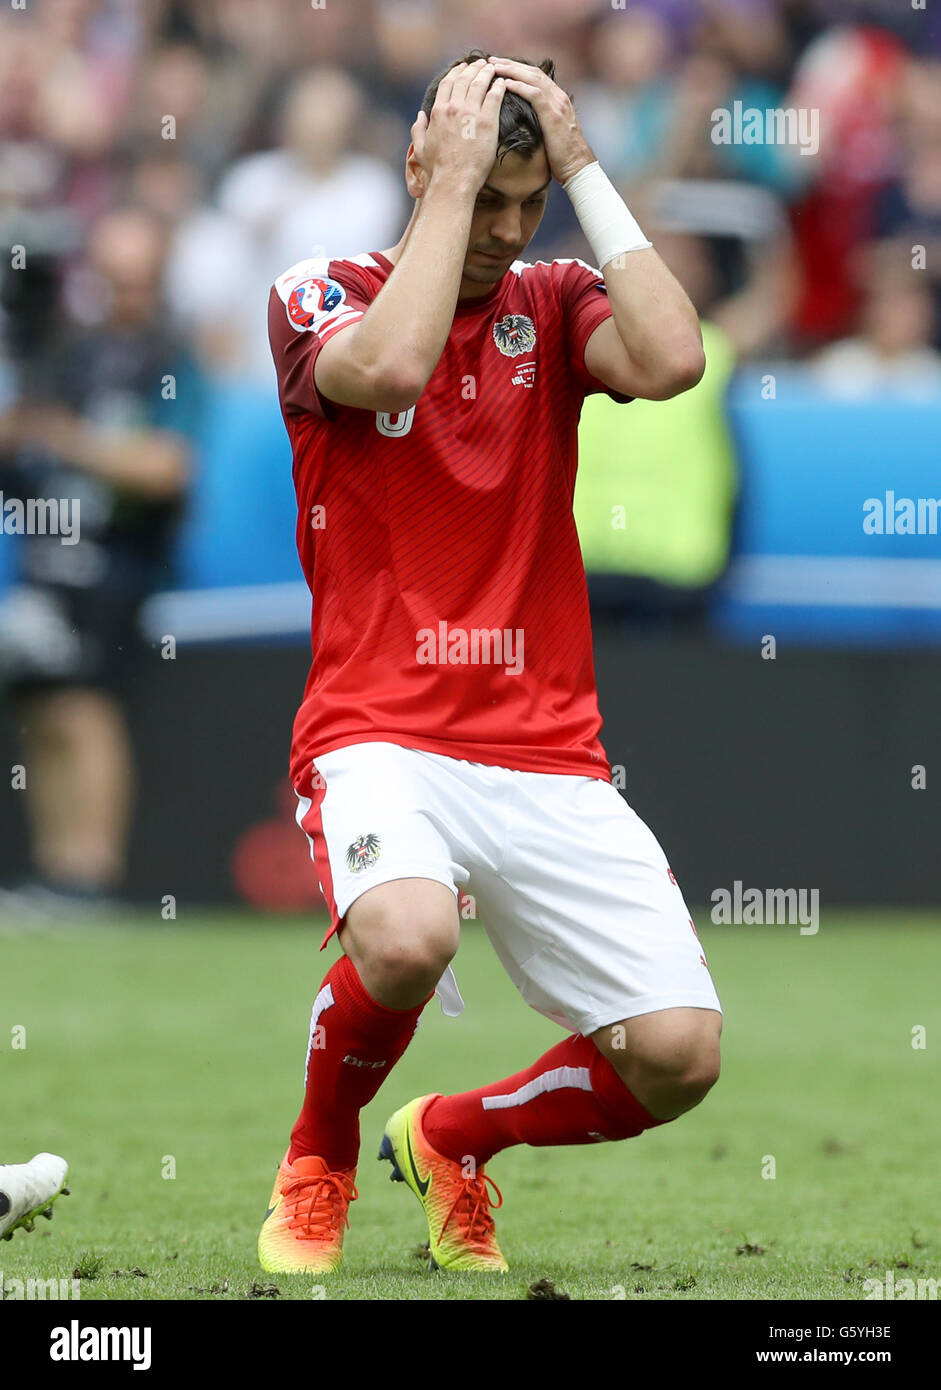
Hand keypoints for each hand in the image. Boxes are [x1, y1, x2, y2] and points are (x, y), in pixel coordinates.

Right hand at [410, 59, 505, 193]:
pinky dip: (498, 87)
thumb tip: (420, 115)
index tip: (462, 68)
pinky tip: (502, 83)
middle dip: (473, 68)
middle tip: (481, 63)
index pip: (448, 83)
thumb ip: (418, 129)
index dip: (456, 72)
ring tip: (493, 68)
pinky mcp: (487, 122)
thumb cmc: (437, 169)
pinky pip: (494, 97)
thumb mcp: (420, 149)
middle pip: (465, 79)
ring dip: (486, 73)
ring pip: (480, 83)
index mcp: (438, 112)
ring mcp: (471, 114)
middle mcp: (454, 108)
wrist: (454, 180)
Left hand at [485, 56, 594, 184]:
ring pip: (533, 78)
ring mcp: (557, 104)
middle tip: (491, 60)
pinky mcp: (554, 115)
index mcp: (557, 99)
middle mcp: (558, 96)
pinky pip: (535, 94)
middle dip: (510, 64)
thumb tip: (522, 119)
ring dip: (511, 70)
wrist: (578, 167)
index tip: (498, 66)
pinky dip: (520, 86)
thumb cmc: (562, 156)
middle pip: (532, 72)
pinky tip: (505, 83)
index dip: (516, 68)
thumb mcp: (550, 132)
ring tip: (494, 67)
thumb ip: (540, 119)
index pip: (535, 76)